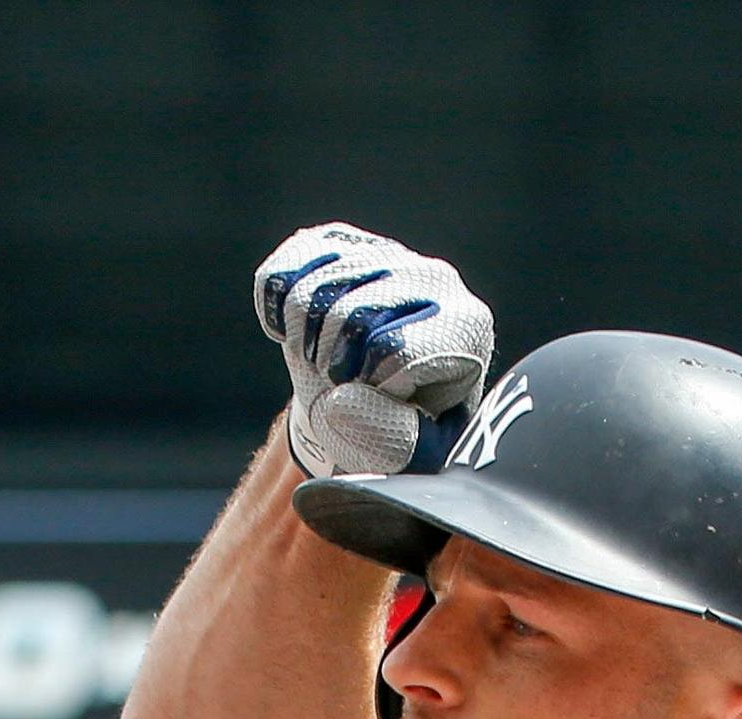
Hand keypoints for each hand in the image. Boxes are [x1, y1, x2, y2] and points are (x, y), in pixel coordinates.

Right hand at [256, 223, 494, 479]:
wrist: (369, 396)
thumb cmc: (400, 428)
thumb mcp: (415, 454)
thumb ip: (393, 440)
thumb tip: (341, 398)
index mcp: (466, 327)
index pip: (395, 350)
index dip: (368, 387)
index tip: (379, 398)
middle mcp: (435, 277)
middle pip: (351, 318)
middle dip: (332, 365)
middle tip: (343, 381)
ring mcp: (386, 253)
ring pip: (313, 292)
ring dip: (303, 341)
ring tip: (325, 357)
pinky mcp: (339, 242)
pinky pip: (283, 271)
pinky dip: (275, 311)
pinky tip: (296, 329)